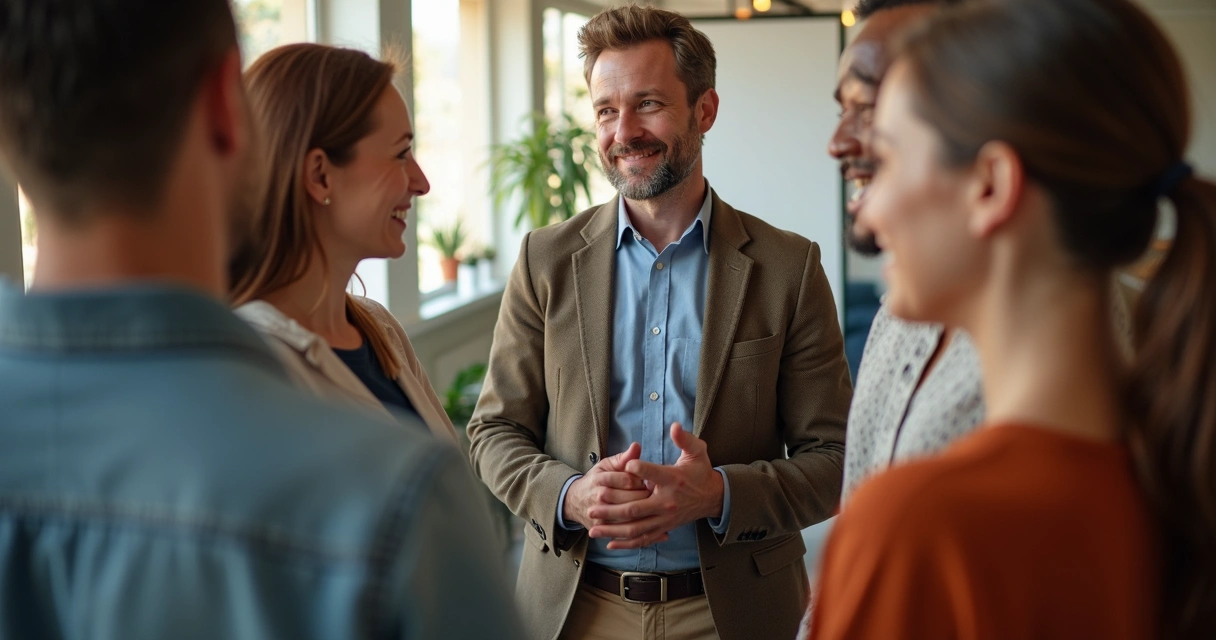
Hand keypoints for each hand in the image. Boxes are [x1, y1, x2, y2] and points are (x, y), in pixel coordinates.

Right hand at [563, 443, 661, 535]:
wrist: (575, 501)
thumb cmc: (596, 480)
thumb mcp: (606, 465)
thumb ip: (623, 458)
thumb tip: (637, 446)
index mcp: (601, 479)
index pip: (628, 480)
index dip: (643, 480)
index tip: (650, 481)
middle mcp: (600, 497)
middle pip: (630, 499)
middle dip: (646, 497)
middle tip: (656, 495)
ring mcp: (601, 514)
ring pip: (629, 516)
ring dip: (644, 513)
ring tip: (653, 507)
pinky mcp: (603, 527)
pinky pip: (624, 529)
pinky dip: (639, 527)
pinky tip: (650, 523)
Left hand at [587, 423, 723, 549]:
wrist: (712, 497)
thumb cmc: (700, 472)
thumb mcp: (697, 452)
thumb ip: (685, 439)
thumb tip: (675, 426)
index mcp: (673, 480)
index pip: (653, 474)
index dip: (639, 469)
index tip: (625, 466)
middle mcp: (667, 502)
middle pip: (636, 508)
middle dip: (612, 508)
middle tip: (594, 502)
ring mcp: (664, 519)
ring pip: (636, 528)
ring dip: (613, 529)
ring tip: (594, 527)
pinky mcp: (664, 528)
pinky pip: (643, 539)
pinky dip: (626, 543)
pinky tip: (610, 543)